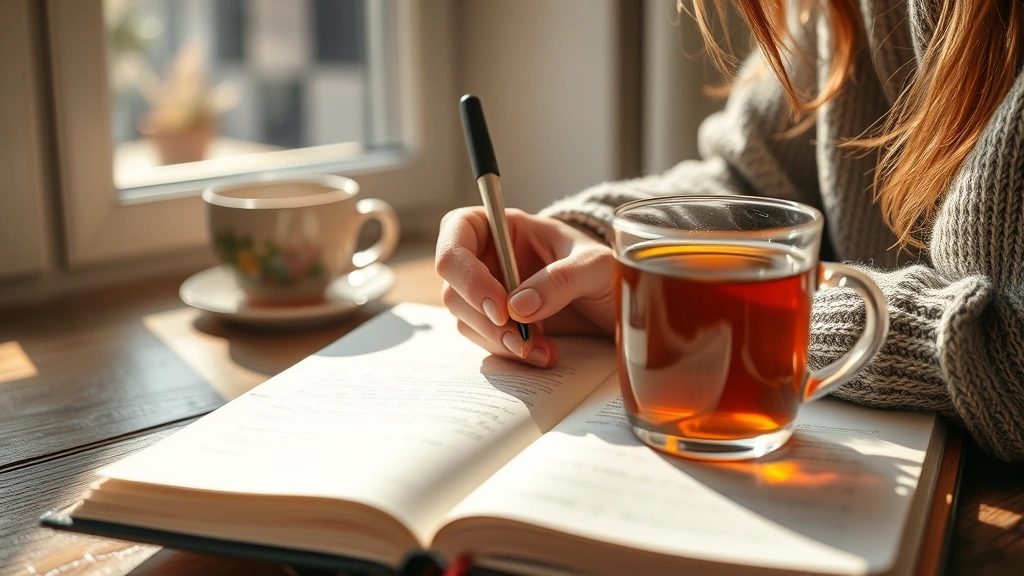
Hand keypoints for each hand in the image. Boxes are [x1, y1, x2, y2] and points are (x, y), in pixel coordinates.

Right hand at [435, 207, 615, 367]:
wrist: (616, 305)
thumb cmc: (606, 270)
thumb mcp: (596, 266)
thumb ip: (561, 279)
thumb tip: (518, 307)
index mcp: (506, 226)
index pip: (458, 231)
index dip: (467, 269)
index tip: (499, 305)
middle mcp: (489, 256)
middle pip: (454, 283)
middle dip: (483, 316)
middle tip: (519, 337)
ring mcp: (489, 291)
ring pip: (464, 316)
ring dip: (497, 339)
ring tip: (540, 350)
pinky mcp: (498, 322)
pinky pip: (484, 339)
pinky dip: (508, 352)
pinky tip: (542, 354)